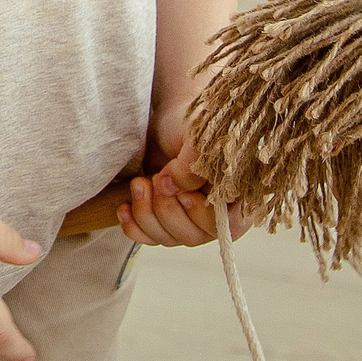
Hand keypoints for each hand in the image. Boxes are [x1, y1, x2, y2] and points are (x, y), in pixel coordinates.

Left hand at [116, 99, 249, 247]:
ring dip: (147, 213)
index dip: (203, 215)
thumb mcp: (197, 136)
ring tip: (139, 182)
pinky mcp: (166, 220)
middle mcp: (218, 214)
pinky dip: (135, 226)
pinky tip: (124, 208)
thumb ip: (192, 162)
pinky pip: (150, 237)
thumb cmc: (192, 125)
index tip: (185, 195)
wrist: (170, 122)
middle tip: (156, 179)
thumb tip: (170, 186)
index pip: (229, 226)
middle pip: (194, 236)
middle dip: (168, 209)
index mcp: (238, 195)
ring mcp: (191, 220)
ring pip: (169, 238)